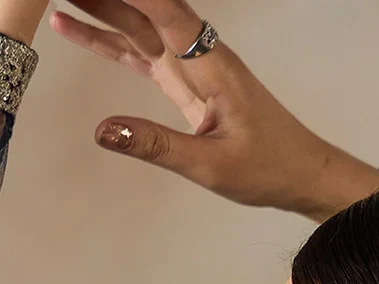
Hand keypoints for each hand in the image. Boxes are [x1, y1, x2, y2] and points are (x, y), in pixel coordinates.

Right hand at [49, 0, 378, 220]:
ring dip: (98, 8)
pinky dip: (108, 41)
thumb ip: (155, 144)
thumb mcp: (209, 164)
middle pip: (142, 8)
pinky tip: (78, 28)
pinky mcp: (184, 81)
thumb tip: (103, 131)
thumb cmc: (267, 166)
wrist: (300, 172)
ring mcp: (189, 64)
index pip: (164, 10)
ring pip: (136, 25)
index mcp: (210, 63)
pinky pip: (139, 52)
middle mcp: (198, 54)